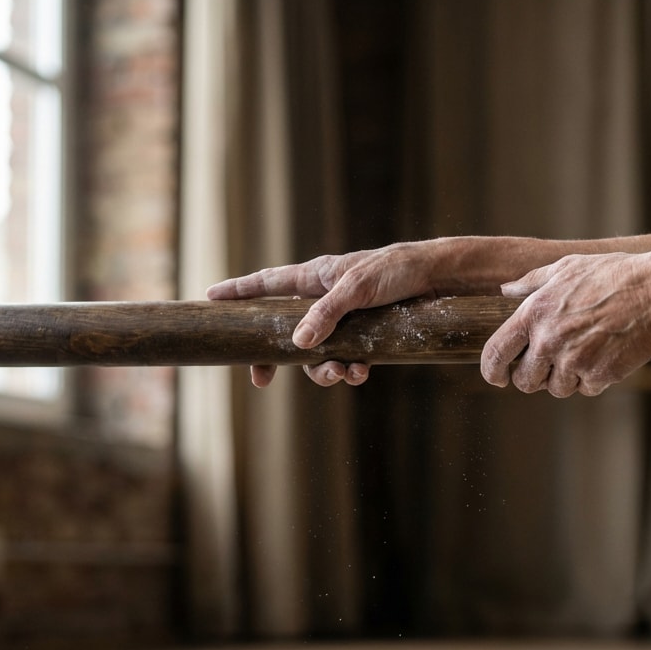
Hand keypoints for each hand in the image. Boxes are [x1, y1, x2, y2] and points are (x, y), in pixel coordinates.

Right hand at [207, 242, 443, 386]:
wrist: (441, 279)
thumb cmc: (397, 269)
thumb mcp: (358, 287)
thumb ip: (326, 313)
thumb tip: (297, 344)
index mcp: (315, 277)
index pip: (267, 284)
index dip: (239, 293)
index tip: (210, 299)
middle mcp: (324, 300)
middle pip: (284, 332)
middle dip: (275, 359)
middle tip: (261, 380)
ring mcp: (344, 321)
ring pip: (317, 355)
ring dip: (324, 372)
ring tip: (342, 375)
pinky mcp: (366, 336)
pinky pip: (346, 361)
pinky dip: (351, 371)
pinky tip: (362, 373)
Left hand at [482, 252, 650, 396]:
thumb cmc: (613, 275)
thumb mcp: (567, 268)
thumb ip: (532, 282)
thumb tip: (505, 289)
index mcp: (534, 314)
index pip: (495, 353)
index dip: (491, 370)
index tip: (497, 377)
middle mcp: (549, 340)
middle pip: (525, 381)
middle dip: (534, 378)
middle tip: (550, 366)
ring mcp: (574, 361)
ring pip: (556, 388)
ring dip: (566, 378)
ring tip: (585, 352)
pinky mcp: (599, 375)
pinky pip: (585, 389)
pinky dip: (593, 378)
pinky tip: (606, 354)